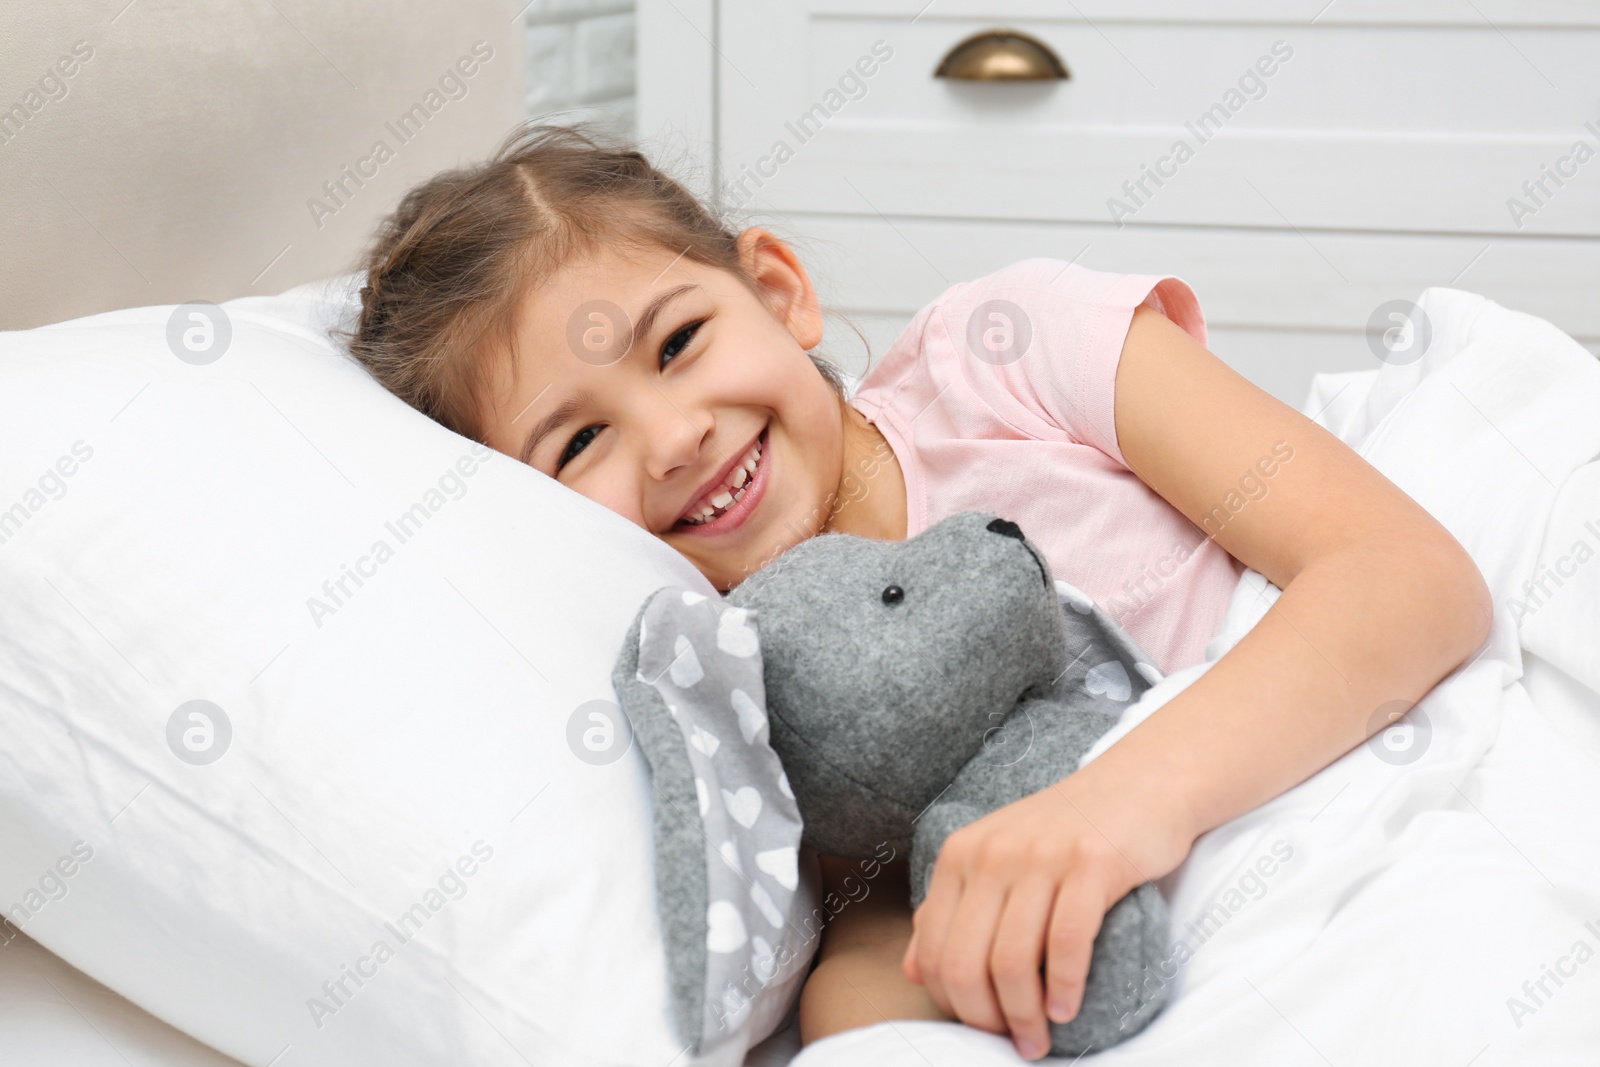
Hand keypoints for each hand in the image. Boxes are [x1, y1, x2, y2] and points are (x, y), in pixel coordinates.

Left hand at [901, 774, 1190, 1059]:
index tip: (983, 1026)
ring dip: (1026, 1016)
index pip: (934, 949)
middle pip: (966, 962)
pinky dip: (1064, 988)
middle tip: (1016, 1042)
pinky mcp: (1091, 863)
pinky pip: (1068, 943)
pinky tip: (1067, 1009)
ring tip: (1042, 1038)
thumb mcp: (997, 861)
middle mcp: (992, 852)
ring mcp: (1041, 855)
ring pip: (1012, 961)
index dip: (953, 1002)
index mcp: (960, 855)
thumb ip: (951, 911)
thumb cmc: (1067, 834)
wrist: (1140, 782)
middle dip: (986, 1018)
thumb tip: (911, 970)